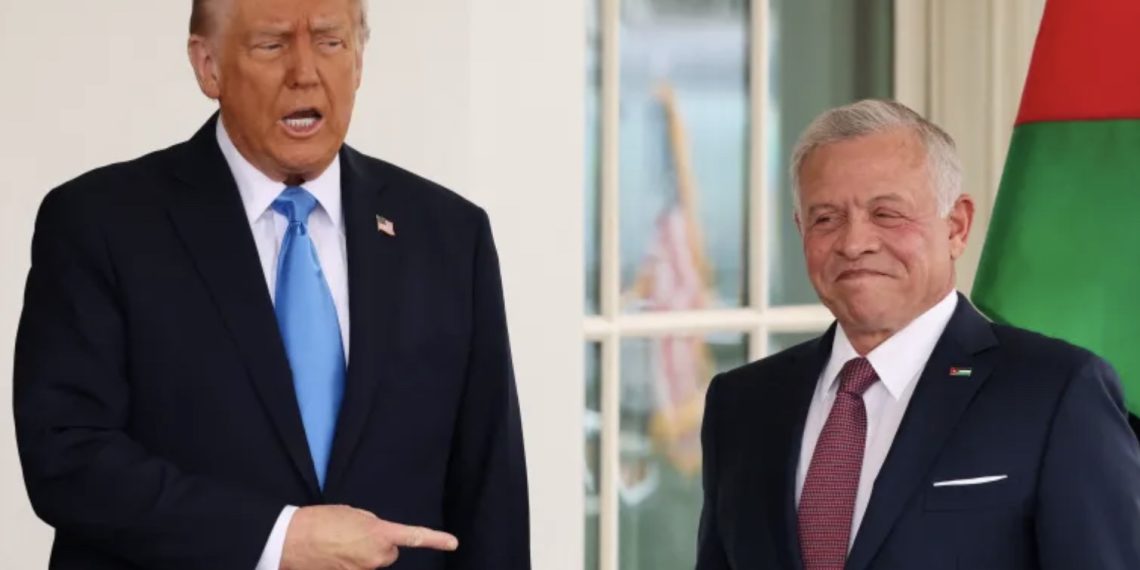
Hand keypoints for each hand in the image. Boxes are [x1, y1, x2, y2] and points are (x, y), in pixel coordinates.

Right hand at [281, 505, 457, 568]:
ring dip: (362, 557)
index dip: (435, 539)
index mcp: (378, 533)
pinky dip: (350, 565)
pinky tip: (334, 557)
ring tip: (339, 546)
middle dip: (378, 547)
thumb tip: (377, 535)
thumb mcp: (352, 513)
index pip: (413, 536)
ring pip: (372, 564)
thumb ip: (372, 524)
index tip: (452, 542)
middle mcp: (375, 556)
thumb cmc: (320, 521)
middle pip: (388, 553)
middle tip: (354, 537)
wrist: (291, 540)